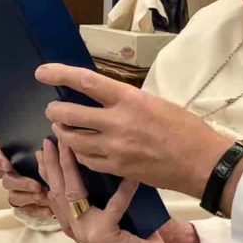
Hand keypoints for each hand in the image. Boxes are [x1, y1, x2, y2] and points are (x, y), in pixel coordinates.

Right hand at [0, 147, 51, 219]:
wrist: (65, 188)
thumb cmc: (55, 164)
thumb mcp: (51, 154)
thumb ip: (46, 149)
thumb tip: (50, 140)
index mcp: (14, 161)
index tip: (8, 165)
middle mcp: (12, 178)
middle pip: (7, 181)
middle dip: (22, 183)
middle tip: (37, 186)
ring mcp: (17, 194)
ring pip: (14, 197)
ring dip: (28, 197)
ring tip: (44, 197)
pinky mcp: (25, 209)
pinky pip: (27, 212)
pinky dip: (38, 211)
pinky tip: (49, 211)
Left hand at [36, 63, 232, 197]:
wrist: (201, 161)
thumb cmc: (184, 128)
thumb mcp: (155, 102)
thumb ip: (126, 100)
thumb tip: (102, 97)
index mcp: (129, 98)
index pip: (85, 81)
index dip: (59, 74)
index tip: (42, 73)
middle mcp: (118, 122)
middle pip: (69, 114)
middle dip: (55, 111)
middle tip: (52, 109)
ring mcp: (115, 148)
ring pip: (73, 140)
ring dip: (63, 133)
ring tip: (63, 128)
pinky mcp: (117, 169)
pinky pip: (86, 160)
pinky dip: (79, 153)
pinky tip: (81, 149)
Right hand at [40, 137, 202, 242]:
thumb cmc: (134, 238)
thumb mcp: (110, 213)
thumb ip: (100, 196)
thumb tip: (99, 161)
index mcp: (74, 223)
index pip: (54, 192)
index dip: (47, 170)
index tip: (45, 147)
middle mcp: (75, 229)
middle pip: (58, 189)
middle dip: (53, 162)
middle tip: (52, 138)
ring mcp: (87, 233)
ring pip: (73, 193)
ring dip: (70, 167)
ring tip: (72, 146)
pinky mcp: (105, 236)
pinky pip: (114, 206)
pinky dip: (124, 189)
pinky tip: (130, 175)